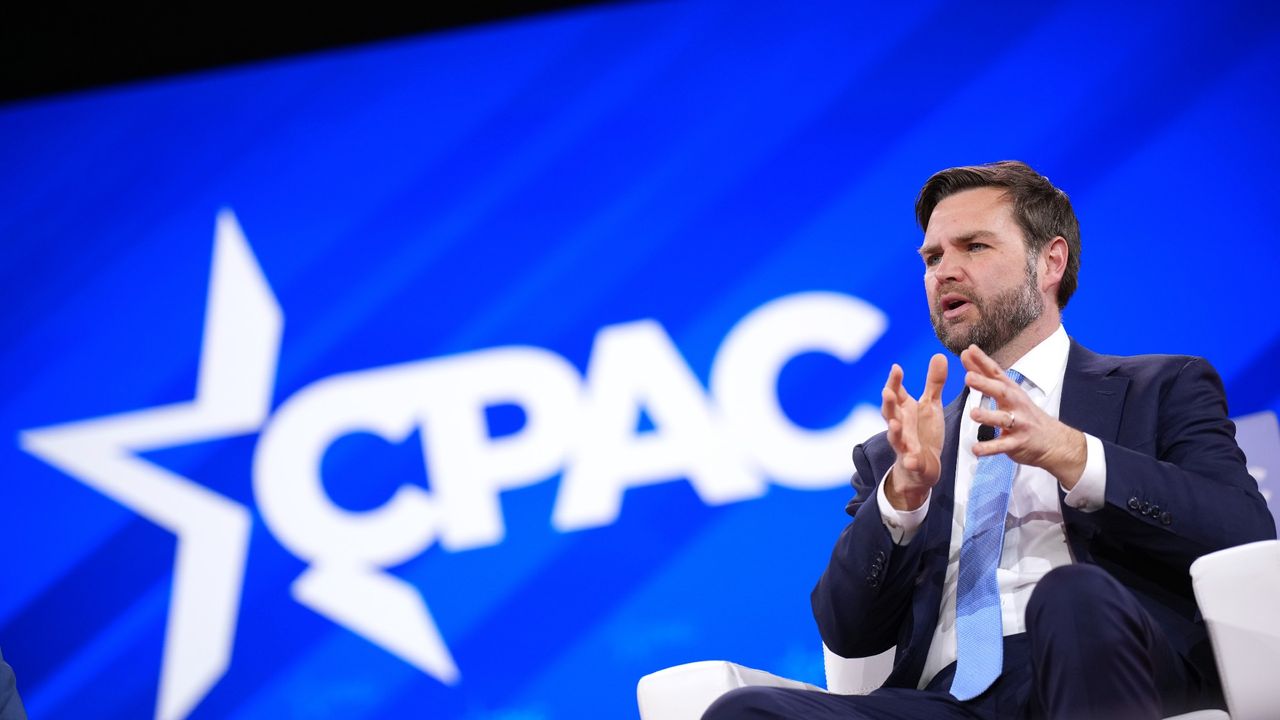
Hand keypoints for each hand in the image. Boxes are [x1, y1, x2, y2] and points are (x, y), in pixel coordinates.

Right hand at [882, 353, 947, 509]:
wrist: (922, 467)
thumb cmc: (924, 432)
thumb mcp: (931, 405)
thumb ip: (934, 383)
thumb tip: (939, 354)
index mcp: (904, 410)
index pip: (895, 393)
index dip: (894, 381)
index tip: (896, 368)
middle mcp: (900, 425)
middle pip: (890, 413)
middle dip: (888, 403)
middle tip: (888, 392)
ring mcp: (904, 444)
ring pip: (895, 437)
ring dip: (894, 431)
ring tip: (895, 424)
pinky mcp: (912, 462)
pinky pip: (910, 461)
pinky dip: (910, 460)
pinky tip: (911, 459)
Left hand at [960, 344, 1085, 487]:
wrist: (1054, 442)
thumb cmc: (1025, 414)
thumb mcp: (1009, 393)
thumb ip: (985, 377)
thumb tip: (967, 354)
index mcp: (1011, 391)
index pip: (996, 373)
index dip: (983, 362)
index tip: (969, 350)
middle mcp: (1015, 404)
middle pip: (1001, 392)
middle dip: (985, 384)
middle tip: (968, 377)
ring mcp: (1019, 424)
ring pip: (1003, 419)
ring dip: (988, 416)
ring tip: (973, 413)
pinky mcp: (1018, 443)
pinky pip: (1002, 446)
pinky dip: (989, 448)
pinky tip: (976, 449)